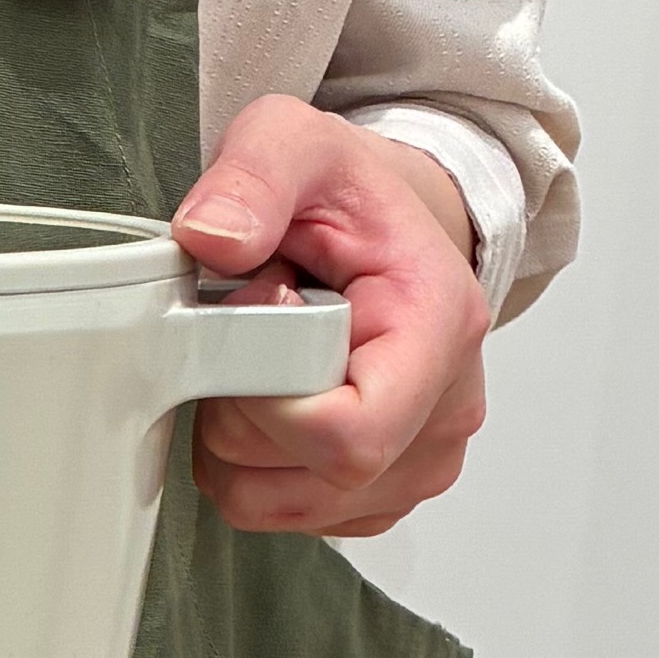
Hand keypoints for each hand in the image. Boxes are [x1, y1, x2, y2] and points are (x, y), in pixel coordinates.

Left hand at [173, 95, 489, 537]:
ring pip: (289, 507)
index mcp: (438, 326)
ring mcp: (421, 459)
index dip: (264, 392)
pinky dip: (252, 469)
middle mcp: (445, 408)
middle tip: (235, 331)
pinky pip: (292, 515)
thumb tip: (213, 237)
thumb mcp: (293, 142)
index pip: (348, 434)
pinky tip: (262, 399)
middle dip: (237, 412)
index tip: (248, 314)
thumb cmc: (349, 193)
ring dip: (235, 445)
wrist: (390, 221)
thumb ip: (253, 177)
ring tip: (249, 363)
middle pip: (312, 477)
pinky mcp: (387, 487)